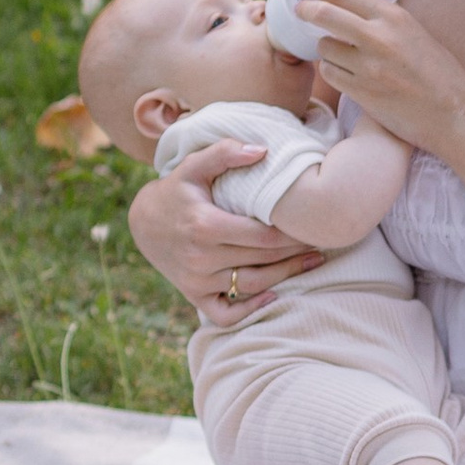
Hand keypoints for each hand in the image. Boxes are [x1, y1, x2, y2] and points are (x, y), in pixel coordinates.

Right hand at [126, 140, 321, 326]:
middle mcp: (200, 257)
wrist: (143, 221)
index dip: (294, 234)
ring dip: (286, 277)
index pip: (263, 236)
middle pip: (263, 260)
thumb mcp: (195, 165)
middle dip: (296, 253)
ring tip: (312, 263)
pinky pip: (225, 314)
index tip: (314, 227)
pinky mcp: (193, 295)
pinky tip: (274, 295)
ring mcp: (196, 280)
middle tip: (322, 243)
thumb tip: (263, 150)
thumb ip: (226, 152)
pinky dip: (250, 310)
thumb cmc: (178, 189)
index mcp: (205, 225)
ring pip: (252, 285)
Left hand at [288, 0, 464, 149]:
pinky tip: (343, 72)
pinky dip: (331, 70)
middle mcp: (378, 37)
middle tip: (298, 9)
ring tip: (337, 52)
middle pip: (323, 14)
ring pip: (324, 47)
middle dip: (305, 9)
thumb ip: (385, 22)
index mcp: (394, 17)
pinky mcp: (361, 92)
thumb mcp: (415, 33)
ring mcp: (368, 66)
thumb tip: (353, 13)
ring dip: (324, 48)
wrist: (454, 114)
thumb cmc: (440, 75)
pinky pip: (330, 74)